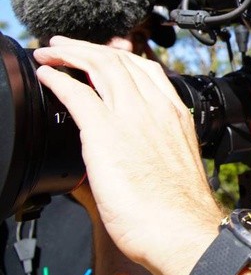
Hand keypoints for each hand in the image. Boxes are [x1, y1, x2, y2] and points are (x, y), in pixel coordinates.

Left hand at [34, 36, 221, 274]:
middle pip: (119, 60)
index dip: (120, 56)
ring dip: (70, 54)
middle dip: (89, 48)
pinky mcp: (105, 131)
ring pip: (99, 66)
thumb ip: (151, 146)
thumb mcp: (173, 163)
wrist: (180, 227)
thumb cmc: (178, 208)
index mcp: (174, 113)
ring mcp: (131, 116)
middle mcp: (155, 107)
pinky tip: (46, 76)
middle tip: (66, 47)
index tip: (103, 55)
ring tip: (51, 54)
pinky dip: (58, 78)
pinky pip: (76, 92)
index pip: (146, 69)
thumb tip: (126, 150)